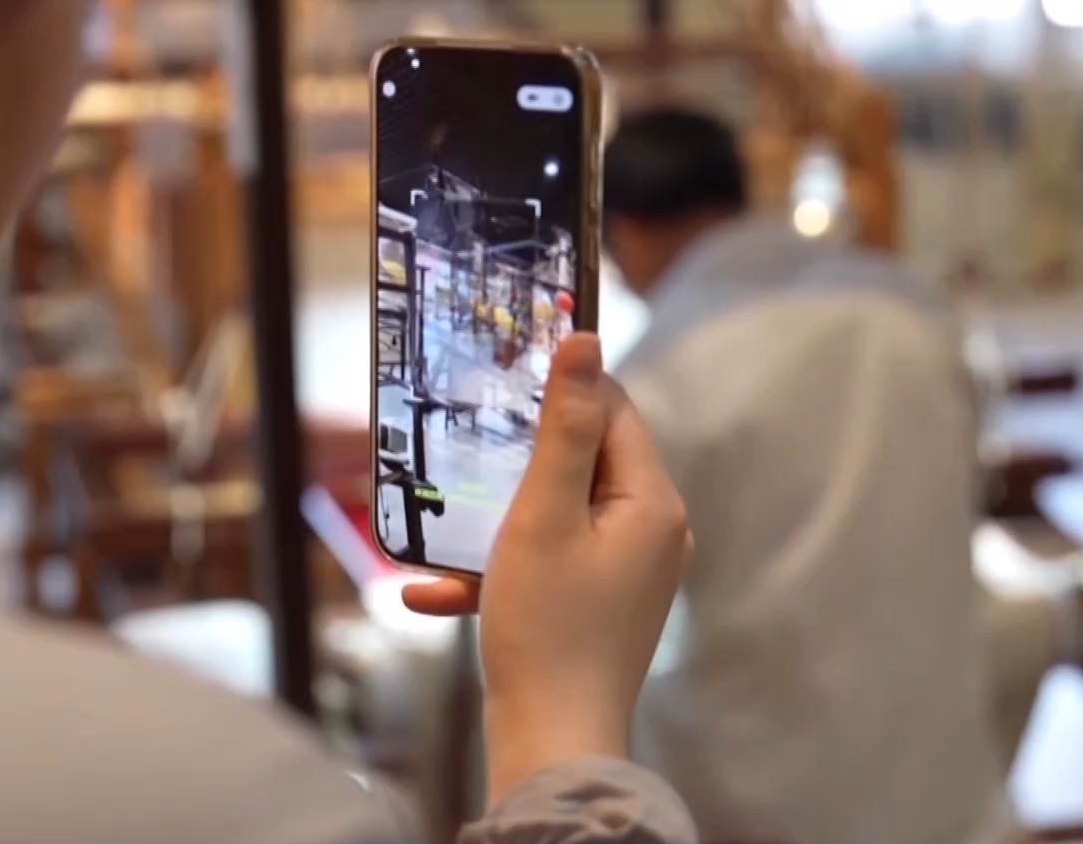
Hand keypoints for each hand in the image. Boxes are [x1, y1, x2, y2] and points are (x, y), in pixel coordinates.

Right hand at [402, 333, 691, 802]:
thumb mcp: (544, 514)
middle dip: (517, 459)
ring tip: (437, 527)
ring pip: (554, 513)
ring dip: (492, 520)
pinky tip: (429, 591)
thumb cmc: (548, 628)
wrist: (552, 741)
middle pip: (583, 459)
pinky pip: (544, 564)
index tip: (504, 375)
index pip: (614, 409)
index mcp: (652, 502)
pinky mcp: (596, 604)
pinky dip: (493, 570)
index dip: (561, 388)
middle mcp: (651, 532)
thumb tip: (585, 340)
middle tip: (460, 445)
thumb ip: (564, 427)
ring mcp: (626, 572)